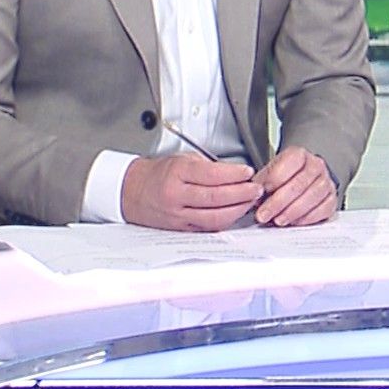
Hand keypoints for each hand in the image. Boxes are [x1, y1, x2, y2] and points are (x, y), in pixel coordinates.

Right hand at [121, 154, 261, 231]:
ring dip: (238, 210)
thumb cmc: (158, 174)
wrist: (131, 192)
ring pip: (214, 217)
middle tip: (257, 189)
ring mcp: (178, 215)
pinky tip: (236, 213)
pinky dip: (226, 221)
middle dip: (242, 194)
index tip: (248, 172)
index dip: (234, 174)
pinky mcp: (181, 228)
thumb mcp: (181, 160)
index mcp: (177, 173)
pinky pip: (208, 227)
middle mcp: (176, 195)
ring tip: (250, 202)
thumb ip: (208, 167)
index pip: (212, 175)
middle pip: (216, 198)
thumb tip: (237, 174)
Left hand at [253, 146, 337, 226]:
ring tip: (278, 220)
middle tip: (264, 215)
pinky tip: (295, 221)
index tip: (259, 195)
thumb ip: (261, 182)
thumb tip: (253, 194)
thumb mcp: (268, 174)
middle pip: (298, 184)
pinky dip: (308, 218)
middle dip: (278, 203)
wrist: (301, 180)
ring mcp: (326, 181)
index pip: (287, 165)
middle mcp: (316, 165)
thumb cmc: (283, 179)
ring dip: (292, 212)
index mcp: (299, 155)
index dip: (272, 181)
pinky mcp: (332, 198)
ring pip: (312, 196)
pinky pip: (324, 208)